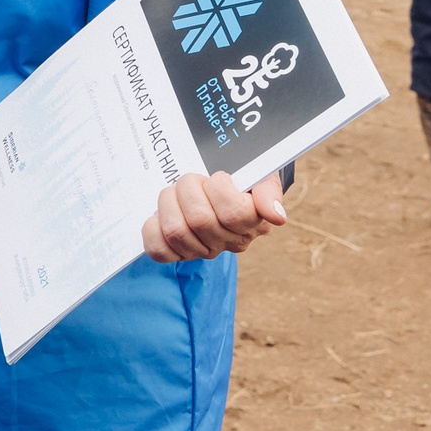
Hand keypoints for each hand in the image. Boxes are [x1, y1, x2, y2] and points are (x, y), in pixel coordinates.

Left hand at [143, 172, 287, 262]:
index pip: (234, 213)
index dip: (219, 188)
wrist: (223, 185)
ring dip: (168, 203)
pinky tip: (159, 216)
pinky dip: (153, 229)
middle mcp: (230, 241)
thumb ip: (270, 192)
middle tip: (191, 179)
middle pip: (200, 220)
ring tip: (175, 192)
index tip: (219, 177)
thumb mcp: (262, 177)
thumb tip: (277, 216)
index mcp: (253, 223)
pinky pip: (159, 250)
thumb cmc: (242, 180)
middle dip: (188, 189)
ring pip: (176, 232)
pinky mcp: (179, 254)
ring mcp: (204, 250)